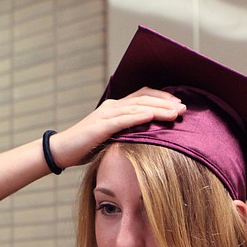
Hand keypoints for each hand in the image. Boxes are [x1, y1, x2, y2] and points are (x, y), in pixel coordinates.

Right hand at [49, 87, 185, 168]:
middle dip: (166, 103)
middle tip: (184, 108)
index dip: (162, 97)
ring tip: (175, 112)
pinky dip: (138, 117)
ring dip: (158, 109)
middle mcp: (112, 107)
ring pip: (136, 107)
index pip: (143, 96)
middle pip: (144, 99)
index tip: (178, 104)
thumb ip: (127, 133)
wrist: (62, 151)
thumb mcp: (112, 138)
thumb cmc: (86, 146)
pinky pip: (122, 120)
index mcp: (115, 108)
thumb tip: (147, 138)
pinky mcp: (100, 126)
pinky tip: (151, 117)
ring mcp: (105, 115)